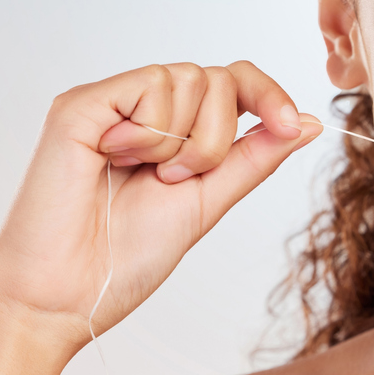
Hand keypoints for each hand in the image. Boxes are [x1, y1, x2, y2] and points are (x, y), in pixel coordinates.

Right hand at [0, 61, 321, 351]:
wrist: (66, 297)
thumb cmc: (125, 258)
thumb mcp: (210, 201)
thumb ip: (255, 157)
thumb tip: (307, 122)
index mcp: (175, 128)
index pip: (235, 81)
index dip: (268, 95)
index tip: (289, 124)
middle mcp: (143, 107)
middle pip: (221, 78)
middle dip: (217, 138)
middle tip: (175, 180)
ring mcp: (112, 102)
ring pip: (191, 77)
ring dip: (184, 140)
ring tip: (145, 176)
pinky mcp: (82, 104)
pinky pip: (151, 84)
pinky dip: (151, 131)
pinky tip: (115, 159)